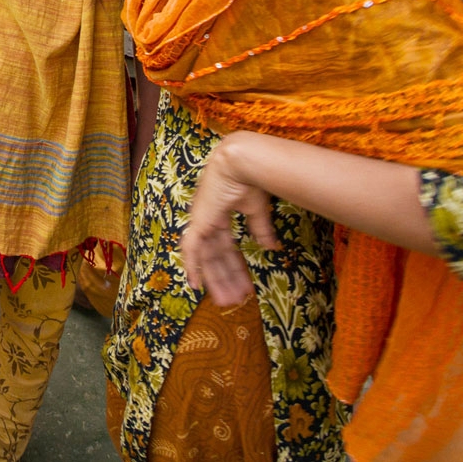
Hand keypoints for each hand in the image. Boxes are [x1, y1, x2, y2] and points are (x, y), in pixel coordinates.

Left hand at [178, 134, 279, 306]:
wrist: (242, 163)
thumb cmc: (249, 179)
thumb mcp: (256, 209)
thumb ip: (259, 228)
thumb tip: (271, 247)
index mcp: (218, 215)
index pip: (224, 247)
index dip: (233, 266)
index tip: (243, 284)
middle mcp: (206, 220)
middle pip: (215, 256)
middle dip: (225, 279)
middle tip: (234, 300)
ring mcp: (201, 221)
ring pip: (205, 258)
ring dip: (215, 280)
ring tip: (225, 300)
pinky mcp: (199, 222)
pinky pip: (192, 249)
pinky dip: (192, 267)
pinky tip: (195, 286)